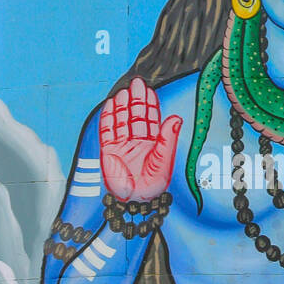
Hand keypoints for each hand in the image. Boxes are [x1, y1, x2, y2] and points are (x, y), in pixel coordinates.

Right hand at [99, 76, 181, 202]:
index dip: (149, 104)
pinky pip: (107, 130)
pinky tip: (111, 104)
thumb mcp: (163, 161)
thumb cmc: (152, 186)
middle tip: (137, 83)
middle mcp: (136, 142)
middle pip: (135, 116)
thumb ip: (167, 139)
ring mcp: (121, 145)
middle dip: (136, 100)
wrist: (133, 201)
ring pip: (121, 120)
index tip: (149, 89)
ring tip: (124, 90)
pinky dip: (108, 117)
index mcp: (152, 143)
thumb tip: (176, 118)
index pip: (150, 119)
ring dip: (122, 105)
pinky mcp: (108, 150)